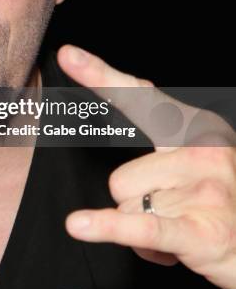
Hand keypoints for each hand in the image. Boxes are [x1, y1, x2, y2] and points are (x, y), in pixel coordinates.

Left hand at [57, 44, 235, 288]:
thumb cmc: (227, 202)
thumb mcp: (202, 156)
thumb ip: (167, 123)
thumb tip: (141, 86)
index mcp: (199, 129)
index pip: (142, 99)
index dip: (101, 76)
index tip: (68, 56)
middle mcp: (205, 153)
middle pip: (121, 178)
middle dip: (137, 204)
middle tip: (176, 212)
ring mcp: (206, 191)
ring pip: (127, 206)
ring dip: (144, 229)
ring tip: (183, 230)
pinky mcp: (202, 233)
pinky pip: (140, 224)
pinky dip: (108, 227)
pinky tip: (79, 224)